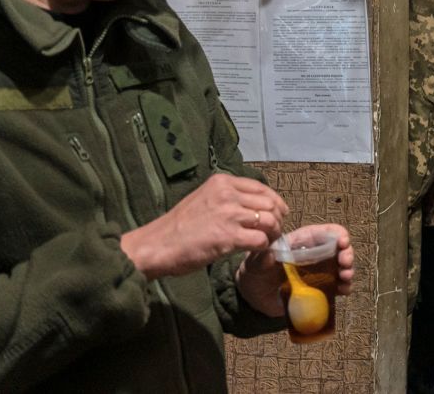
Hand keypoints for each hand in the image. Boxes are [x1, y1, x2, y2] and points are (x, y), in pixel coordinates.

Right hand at [119, 173, 287, 279]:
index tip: (278, 213)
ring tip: (267, 241)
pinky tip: (256, 250)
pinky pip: (261, 239)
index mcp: (222, 182)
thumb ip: (227, 198)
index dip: (275, 202)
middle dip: (277, 219)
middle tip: (274, 231)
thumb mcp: (203, 199)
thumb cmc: (177, 226)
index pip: (262, 188)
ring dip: (273, 233)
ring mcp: (229, 214)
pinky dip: (263, 246)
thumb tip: (255, 206)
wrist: (156, 246)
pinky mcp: (229, 237)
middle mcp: (228, 194)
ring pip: (270, 220)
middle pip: (270, 203)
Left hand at [236, 223, 356, 318]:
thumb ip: (261, 259)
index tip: (343, 242)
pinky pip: (337, 286)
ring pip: (342, 267)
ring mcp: (320, 272)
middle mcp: (316, 254)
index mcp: (304, 242)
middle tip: (345, 263)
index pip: (326, 232)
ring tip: (345, 277)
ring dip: (348, 271)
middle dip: (347, 253)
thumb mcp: (255, 263)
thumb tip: (270, 254)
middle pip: (339, 249)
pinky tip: (343, 291)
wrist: (254, 296)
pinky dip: (344, 287)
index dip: (339, 234)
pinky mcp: (320, 289)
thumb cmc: (256, 271)